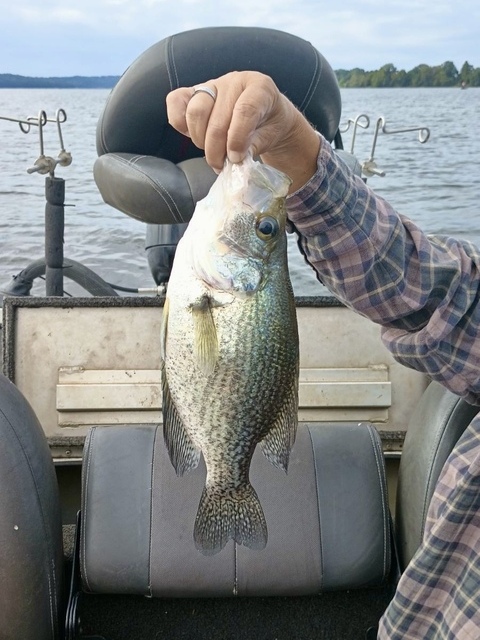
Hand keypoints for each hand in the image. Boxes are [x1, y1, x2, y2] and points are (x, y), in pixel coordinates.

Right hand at [166, 71, 320, 192]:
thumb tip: (234, 158)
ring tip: (212, 153)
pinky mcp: (195, 91)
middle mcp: (235, 81)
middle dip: (216, 149)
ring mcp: (213, 84)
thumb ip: (254, 145)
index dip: (237, 139)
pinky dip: (180, 123)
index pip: (245, 110)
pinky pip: (176, 101)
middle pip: (217, 117)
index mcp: (260, 88)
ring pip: (196, 112)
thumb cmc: (268, 126)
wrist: (266, 117)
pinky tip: (194, 136)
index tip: (236, 159)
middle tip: (221, 165)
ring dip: (200, 140)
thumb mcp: (270, 137)